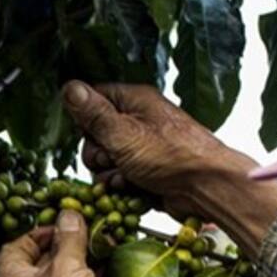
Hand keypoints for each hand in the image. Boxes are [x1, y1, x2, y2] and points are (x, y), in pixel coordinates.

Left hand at [0, 209, 121, 276]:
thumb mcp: (67, 264)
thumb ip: (70, 238)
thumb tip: (69, 215)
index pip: (18, 247)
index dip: (39, 233)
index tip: (61, 225)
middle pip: (50, 263)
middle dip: (74, 251)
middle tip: (91, 236)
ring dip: (92, 274)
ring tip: (105, 259)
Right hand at [63, 81, 276, 257]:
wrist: (207, 188)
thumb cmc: (173, 156)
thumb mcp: (124, 133)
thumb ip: (93, 113)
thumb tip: (69, 88)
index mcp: (134, 101)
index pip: (93, 100)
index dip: (85, 119)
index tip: (91, 133)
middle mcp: (138, 121)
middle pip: (94, 135)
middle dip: (96, 153)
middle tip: (112, 158)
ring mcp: (141, 148)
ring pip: (104, 161)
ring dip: (108, 173)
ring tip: (127, 175)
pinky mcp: (144, 171)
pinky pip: (118, 178)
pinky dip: (121, 185)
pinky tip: (134, 187)